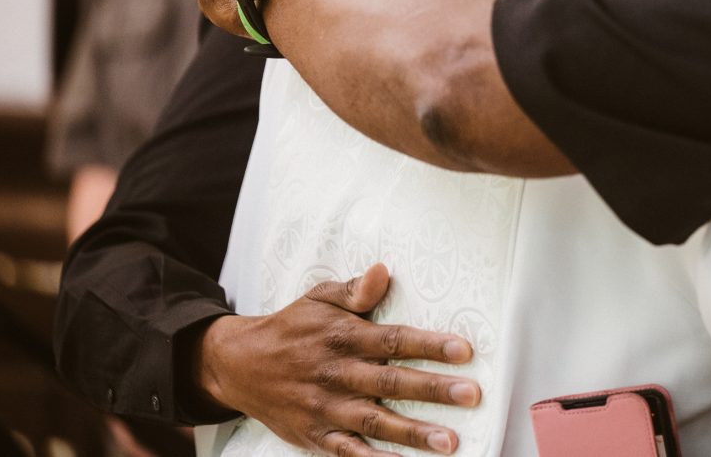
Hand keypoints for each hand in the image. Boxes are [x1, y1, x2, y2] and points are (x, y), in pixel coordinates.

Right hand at [193, 264, 479, 456]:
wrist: (239, 366)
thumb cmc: (292, 327)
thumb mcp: (319, 298)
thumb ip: (354, 290)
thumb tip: (383, 271)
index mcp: (344, 337)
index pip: (394, 340)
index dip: (430, 345)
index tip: (464, 351)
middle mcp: (338, 374)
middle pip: (391, 382)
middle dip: (433, 389)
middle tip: (472, 394)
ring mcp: (326, 409)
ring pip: (375, 422)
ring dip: (414, 432)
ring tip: (450, 441)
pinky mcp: (315, 436)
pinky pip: (348, 453)